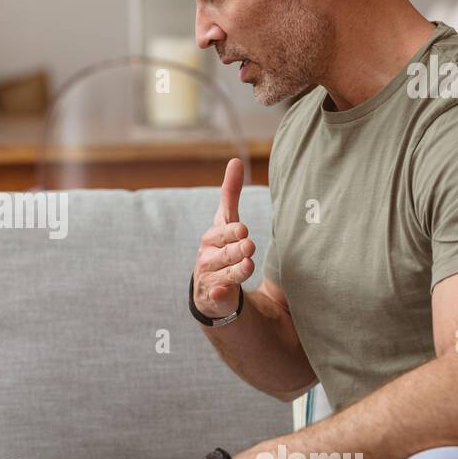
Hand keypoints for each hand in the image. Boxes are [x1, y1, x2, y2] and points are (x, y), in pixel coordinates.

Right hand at [193, 158, 255, 317]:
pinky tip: (223, 291)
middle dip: (235, 249)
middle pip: (223, 253)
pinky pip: (215, 296)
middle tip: (249, 245)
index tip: (244, 230)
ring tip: (249, 265)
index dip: (231, 231)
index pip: (221, 233)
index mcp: (211, 239)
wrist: (209, 285)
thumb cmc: (221, 248)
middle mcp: (208, 257)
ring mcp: (210, 278)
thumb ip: (230, 194)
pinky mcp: (213, 297)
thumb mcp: (225, 221)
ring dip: (235, 270)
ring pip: (223, 274)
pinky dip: (218, 294)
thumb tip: (235, 161)